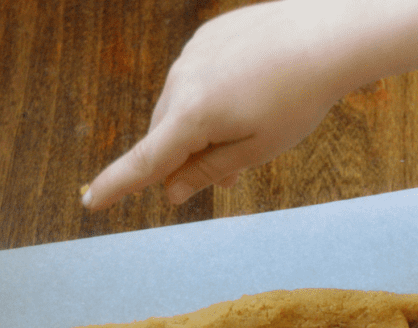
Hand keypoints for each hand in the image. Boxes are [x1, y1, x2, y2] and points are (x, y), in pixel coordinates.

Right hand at [83, 0, 352, 209]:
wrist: (326, 36)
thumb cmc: (298, 100)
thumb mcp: (257, 148)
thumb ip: (208, 170)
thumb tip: (171, 192)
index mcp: (193, 116)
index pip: (145, 161)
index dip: (117, 185)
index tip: (91, 201)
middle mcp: (181, 81)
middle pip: (167, 137)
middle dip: (187, 161)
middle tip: (230, 178)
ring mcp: (192, 54)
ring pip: (181, 107)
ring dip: (200, 130)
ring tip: (249, 132)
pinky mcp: (206, 37)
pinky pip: (196, 78)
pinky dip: (211, 98)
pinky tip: (251, 95)